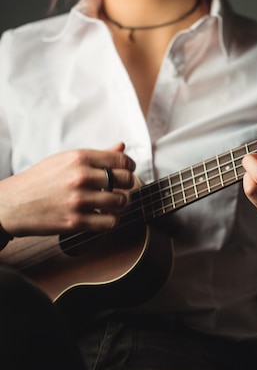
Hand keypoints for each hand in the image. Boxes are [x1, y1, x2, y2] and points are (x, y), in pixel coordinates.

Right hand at [0, 143, 135, 236]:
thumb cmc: (40, 180)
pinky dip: (112, 220)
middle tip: (121, 188)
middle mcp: (81, 177)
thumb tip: (122, 147)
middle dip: (127, 185)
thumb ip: (97, 155)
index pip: (121, 160)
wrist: (12, 204)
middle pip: (126, 180)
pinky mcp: (76, 222)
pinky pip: (110, 222)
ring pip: (121, 202)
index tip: (127, 171)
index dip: (130, 166)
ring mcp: (79, 200)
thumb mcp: (65, 160)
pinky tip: (104, 216)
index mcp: (79, 158)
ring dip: (121, 204)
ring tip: (113, 203)